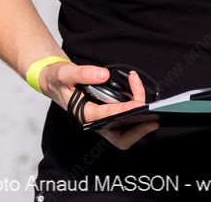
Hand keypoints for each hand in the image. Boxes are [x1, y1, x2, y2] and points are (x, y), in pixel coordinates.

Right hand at [39, 62, 158, 149]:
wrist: (56, 82)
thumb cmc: (60, 80)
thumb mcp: (65, 73)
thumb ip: (82, 73)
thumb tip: (103, 75)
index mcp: (82, 114)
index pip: (105, 117)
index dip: (122, 112)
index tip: (138, 106)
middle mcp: (95, 121)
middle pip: (120, 137)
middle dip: (138, 131)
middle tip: (154, 119)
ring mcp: (104, 120)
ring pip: (127, 128)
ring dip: (140, 112)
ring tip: (138, 84)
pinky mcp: (110, 114)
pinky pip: (127, 115)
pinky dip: (135, 101)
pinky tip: (134, 82)